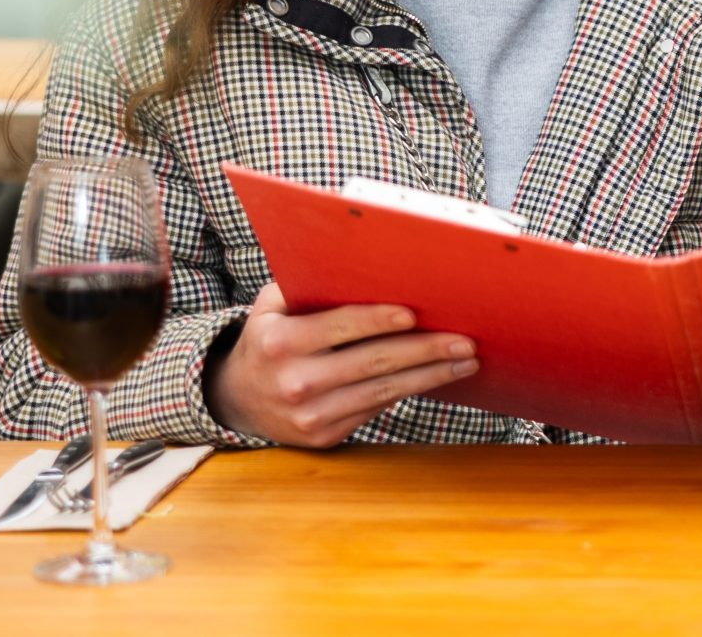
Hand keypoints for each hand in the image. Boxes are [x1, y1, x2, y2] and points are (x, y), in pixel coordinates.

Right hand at [203, 282, 478, 447]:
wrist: (236, 399)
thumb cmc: (269, 337)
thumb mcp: (272, 307)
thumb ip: (309, 287)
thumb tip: (365, 265)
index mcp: (279, 343)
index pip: (339, 327)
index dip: (378, 320)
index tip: (415, 314)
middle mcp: (294, 382)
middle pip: (372, 362)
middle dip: (424, 350)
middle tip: (464, 340)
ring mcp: (309, 415)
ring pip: (383, 391)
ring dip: (430, 376)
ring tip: (465, 361)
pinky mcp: (324, 436)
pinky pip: (375, 409)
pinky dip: (410, 391)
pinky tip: (436, 377)